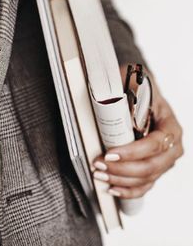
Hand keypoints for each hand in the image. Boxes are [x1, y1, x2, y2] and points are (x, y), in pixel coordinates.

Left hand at [92, 65, 183, 198]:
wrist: (140, 91)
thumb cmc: (137, 88)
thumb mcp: (135, 82)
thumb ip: (130, 90)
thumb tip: (119, 107)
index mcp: (170, 126)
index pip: (155, 144)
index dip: (133, 152)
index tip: (110, 153)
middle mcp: (172, 146)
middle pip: (151, 166)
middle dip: (122, 169)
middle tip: (99, 164)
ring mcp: (164, 160)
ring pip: (145, 179)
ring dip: (120, 179)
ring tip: (99, 173)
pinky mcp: (154, 169)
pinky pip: (144, 186)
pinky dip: (127, 190)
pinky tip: (112, 188)